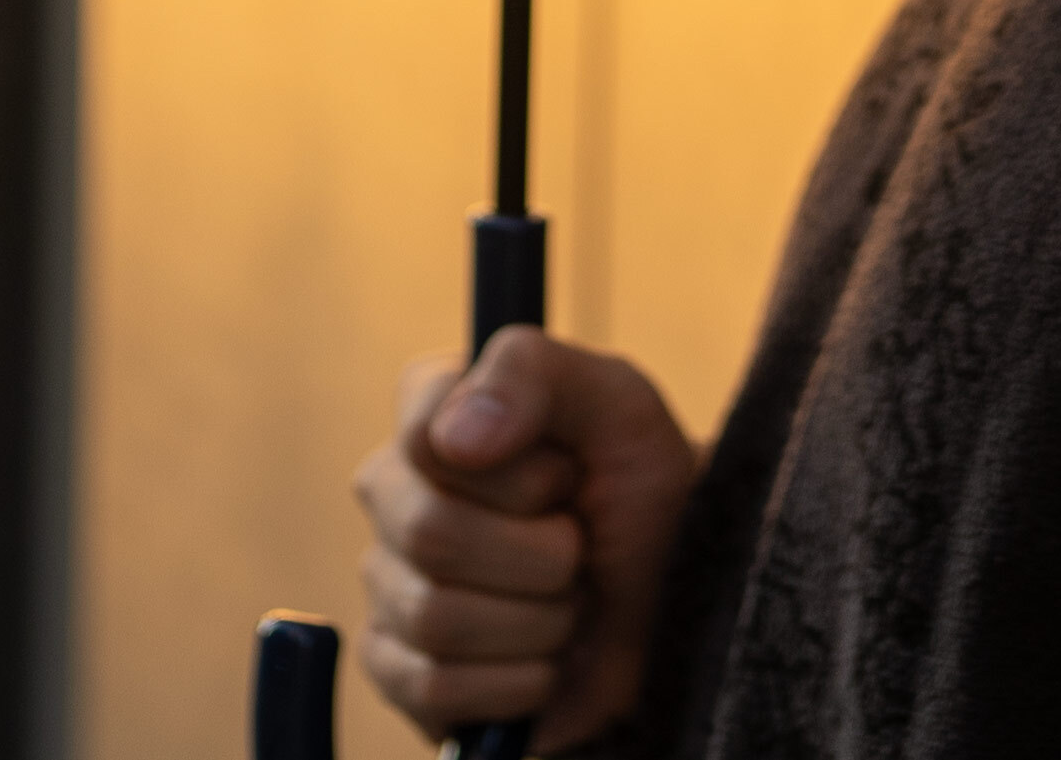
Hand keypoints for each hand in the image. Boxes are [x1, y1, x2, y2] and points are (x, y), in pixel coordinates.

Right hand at [352, 327, 699, 748]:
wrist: (669, 601)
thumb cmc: (640, 489)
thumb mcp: (616, 402)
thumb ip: (532, 374)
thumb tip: (454, 439)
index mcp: (432, 408)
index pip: (426, 435)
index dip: (520, 472)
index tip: (569, 473)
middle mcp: (396, 489)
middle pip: (431, 533)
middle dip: (540, 555)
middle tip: (578, 546)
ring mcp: (390, 581)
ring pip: (435, 617)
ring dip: (537, 622)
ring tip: (567, 602)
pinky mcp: (399, 669)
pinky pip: (434, 687)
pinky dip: (515, 683)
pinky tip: (544, 660)